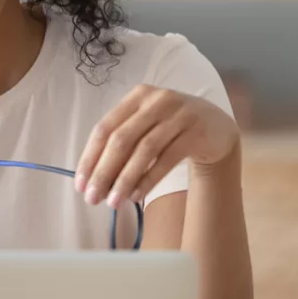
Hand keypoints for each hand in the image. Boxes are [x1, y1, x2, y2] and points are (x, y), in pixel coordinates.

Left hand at [74, 85, 239, 207]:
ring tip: (113, 202)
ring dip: (125, 179)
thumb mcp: (145, 126)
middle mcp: (157, 100)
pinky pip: (167, 159)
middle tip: (93, 199)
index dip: (90, 157)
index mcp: (137, 96)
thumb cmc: (171, 130)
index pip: (104, 128)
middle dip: (104, 171)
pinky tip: (137, 195)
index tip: (80, 185)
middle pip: (122, 139)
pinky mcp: (196, 132)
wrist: (217, 129)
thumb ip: (121, 144)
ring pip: (144, 150)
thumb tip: (92, 179)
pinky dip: (149, 178)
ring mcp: (179, 114)